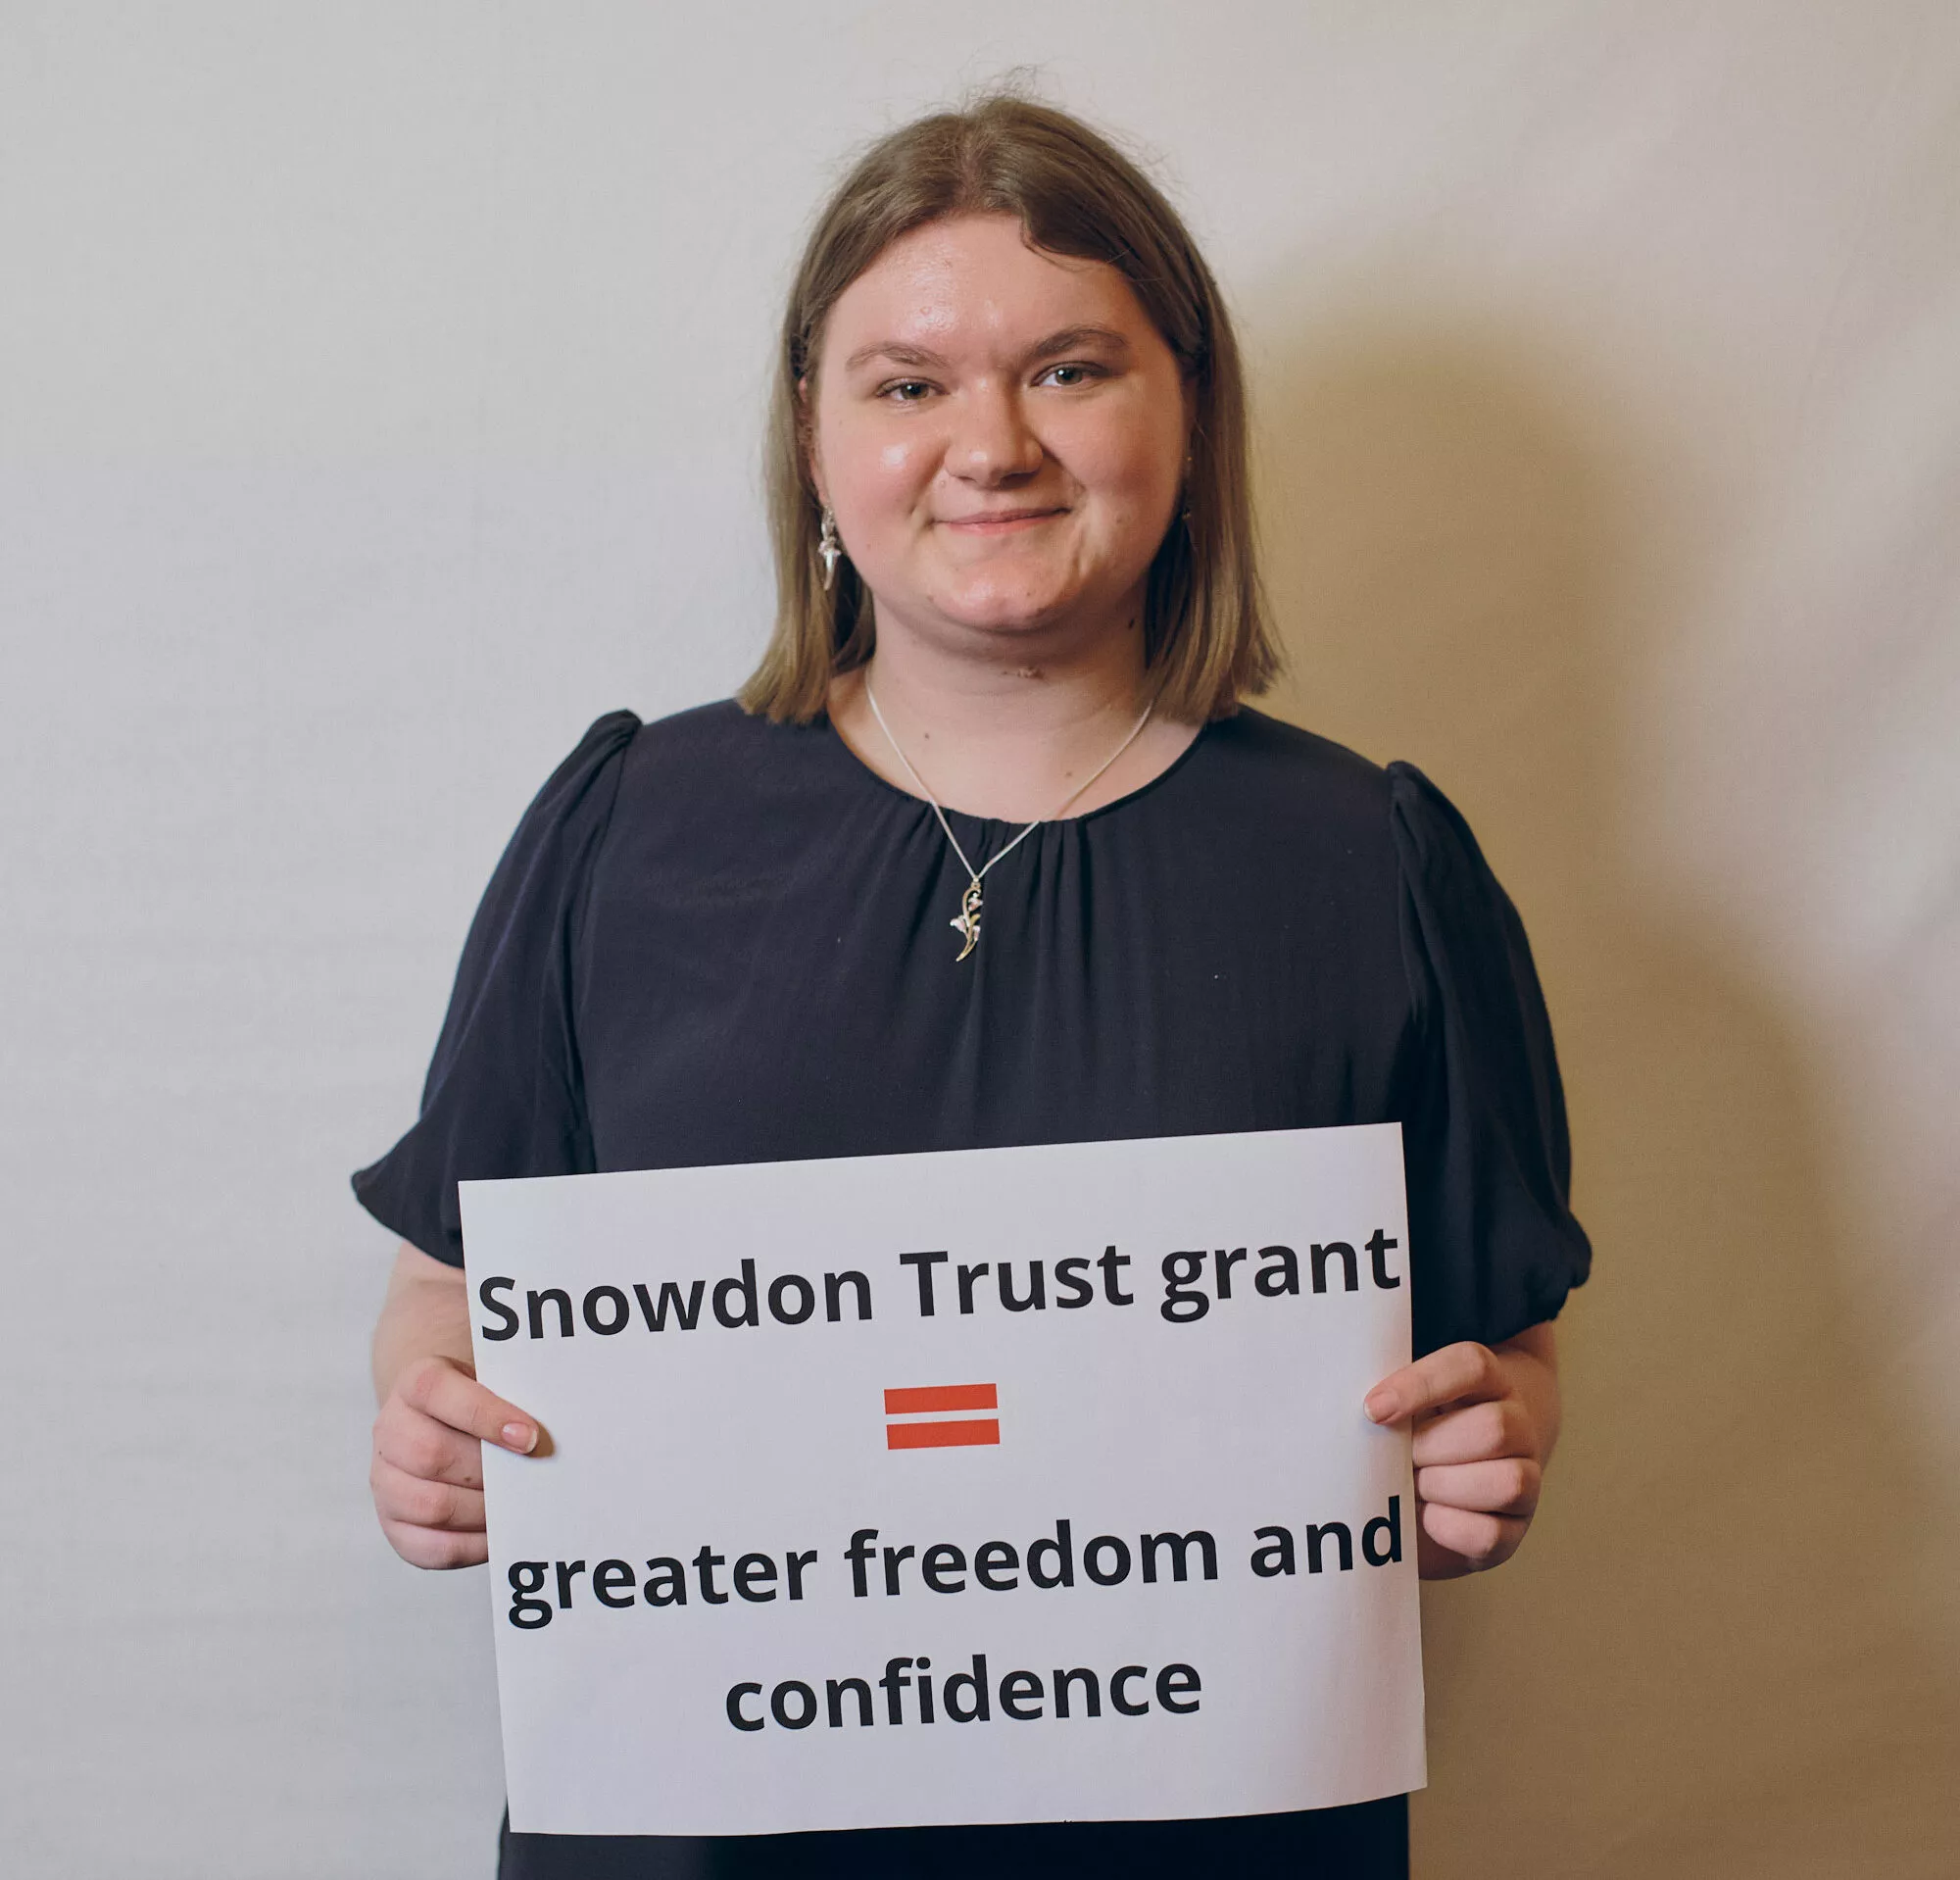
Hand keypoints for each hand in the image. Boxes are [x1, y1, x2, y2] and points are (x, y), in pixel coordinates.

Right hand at [370, 1353, 538, 1568]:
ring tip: (518, 1505)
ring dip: (483, 1510)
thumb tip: (544, 1436)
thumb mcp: (493, 1384)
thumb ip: (513, 1399)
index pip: (437, 1392)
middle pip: (431, 1454)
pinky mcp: (394, 1525)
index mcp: (415, 1385)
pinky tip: (500, 1531)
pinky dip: (472, 1545)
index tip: (529, 1437)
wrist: (442, 1423)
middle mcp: (391, 1431)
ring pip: (429, 1505)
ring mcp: (385, 1481)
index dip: (485, 1415)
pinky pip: (429, 1547)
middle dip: (489, 1471)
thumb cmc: (480, 1405)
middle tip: (529, 1478)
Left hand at [1363, 1324, 1559, 1578]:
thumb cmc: (1419, 1430)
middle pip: (1493, 1428)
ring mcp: (1525, 1477)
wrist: (1452, 1476)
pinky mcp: (1514, 1528)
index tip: (1373, 1408)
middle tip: (1396, 1456)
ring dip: (1442, 1486)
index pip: (1473, 1366)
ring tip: (1411, 1485)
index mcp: (1489, 1383)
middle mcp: (1518, 1426)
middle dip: (1430, 1447)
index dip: (1422, 1384)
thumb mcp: (1408, 1403)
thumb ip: (1390, 1397)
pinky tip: (1424, 1514)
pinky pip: (1491, 1533)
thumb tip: (1362, 1409)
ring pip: (1506, 1482)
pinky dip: (1448, 1526)